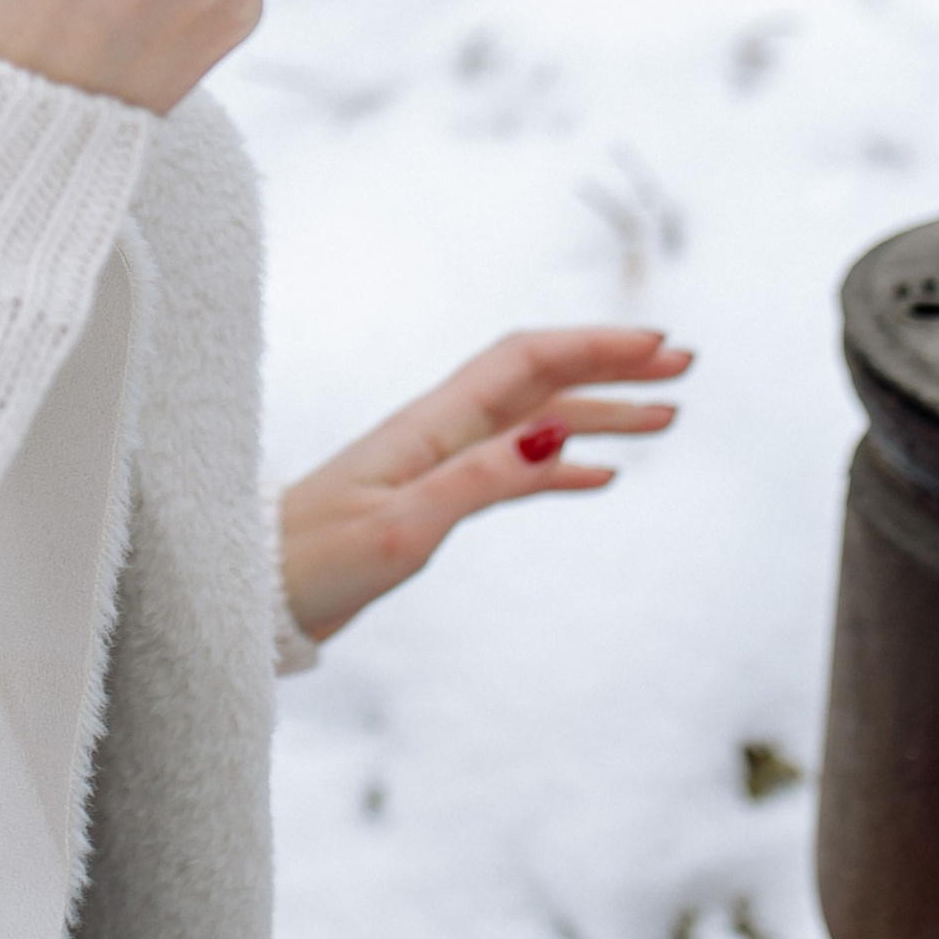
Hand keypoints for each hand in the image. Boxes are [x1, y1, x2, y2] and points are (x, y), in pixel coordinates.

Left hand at [277, 325, 691, 644]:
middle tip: (683, 367)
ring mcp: (436, 462)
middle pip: (538, 379)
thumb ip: (477, 480)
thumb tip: (555, 434)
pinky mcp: (431, 499)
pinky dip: (562, 466)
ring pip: (534, 422)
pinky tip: (603, 474)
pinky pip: (512, 469)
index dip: (593, 346)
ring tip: (665, 418)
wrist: (255, 593)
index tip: (656, 345)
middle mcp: (438, 431)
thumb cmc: (315, 561)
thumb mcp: (402, 527)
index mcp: (431, 425)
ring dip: (599, 414)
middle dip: (611, 366)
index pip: (525, 361)